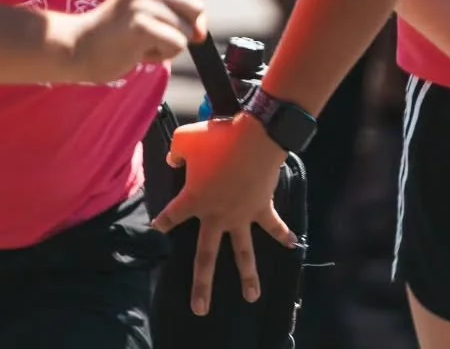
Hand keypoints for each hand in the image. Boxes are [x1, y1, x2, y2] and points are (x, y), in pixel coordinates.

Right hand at [66, 0, 207, 84]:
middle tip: (155, 31)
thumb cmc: (119, 31)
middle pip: (197, 7)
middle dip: (184, 27)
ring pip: (188, 30)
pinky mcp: (141, 25)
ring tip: (143, 40)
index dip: (194, 4)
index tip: (175, 15)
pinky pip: (177, 45)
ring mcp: (144, 2)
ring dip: (170, 44)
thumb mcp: (150, 8)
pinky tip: (140, 49)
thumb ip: (181, 13)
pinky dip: (163, 54)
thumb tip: (201, 33)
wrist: (82, 45)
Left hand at [154, 111, 296, 313]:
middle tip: (199, 310)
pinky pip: (273, 226)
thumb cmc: (217, 139)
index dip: (163, 222)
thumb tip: (172, 160)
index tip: (156, 229)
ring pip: (243, 252)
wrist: (255, 140)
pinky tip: (292, 244)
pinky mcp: (262, 208)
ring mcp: (241, 216)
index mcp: (195, 200)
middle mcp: (217, 215)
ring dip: (248, 276)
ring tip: (251, 298)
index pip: (173, 215)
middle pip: (207, 256)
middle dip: (202, 284)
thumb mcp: (185, 138)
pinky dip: (283, 234)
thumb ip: (175, 152)